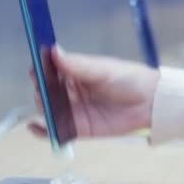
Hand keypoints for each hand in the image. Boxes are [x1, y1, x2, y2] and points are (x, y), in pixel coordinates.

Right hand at [29, 45, 159, 140]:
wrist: (150, 103)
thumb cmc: (129, 80)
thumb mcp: (102, 70)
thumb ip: (77, 65)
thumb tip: (53, 51)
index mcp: (75, 72)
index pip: (50, 69)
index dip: (40, 68)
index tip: (36, 69)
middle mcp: (71, 91)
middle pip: (45, 90)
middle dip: (41, 90)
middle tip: (43, 89)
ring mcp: (73, 110)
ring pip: (48, 109)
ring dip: (42, 107)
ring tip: (46, 104)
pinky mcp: (79, 129)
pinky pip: (56, 131)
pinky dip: (43, 131)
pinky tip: (33, 127)